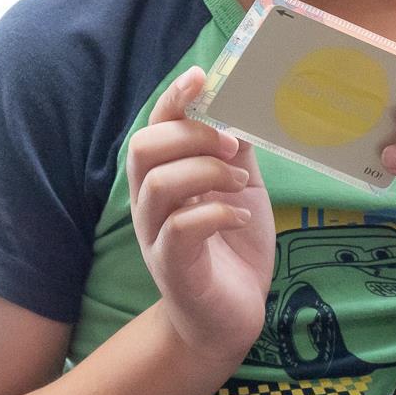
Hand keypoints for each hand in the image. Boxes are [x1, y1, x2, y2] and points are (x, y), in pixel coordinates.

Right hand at [127, 66, 275, 359]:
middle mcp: (150, 203)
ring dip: (206, 172)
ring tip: (240, 184)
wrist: (229, 317)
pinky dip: (214, 213)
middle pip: (144, 148)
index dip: (174, 98)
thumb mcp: (241, 186)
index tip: (202, 77)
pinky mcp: (174, 267)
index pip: (155, 126)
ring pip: (158, 185)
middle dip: (192, 136)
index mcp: (165, 175)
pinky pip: (180, 230)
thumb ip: (238, 148)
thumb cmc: (232, 246)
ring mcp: (156, 235)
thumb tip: (252, 102)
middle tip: (233, 146)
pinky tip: (236, 216)